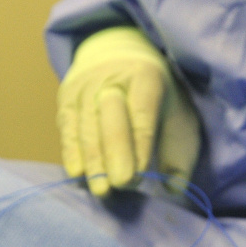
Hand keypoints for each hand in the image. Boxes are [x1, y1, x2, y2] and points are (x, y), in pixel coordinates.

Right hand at [57, 26, 199, 196]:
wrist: (118, 56)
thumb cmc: (156, 100)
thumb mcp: (178, 117)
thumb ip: (179, 154)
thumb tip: (173, 189)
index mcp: (146, 77)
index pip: (143, 113)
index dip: (140, 145)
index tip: (140, 175)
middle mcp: (112, 77)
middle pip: (111, 118)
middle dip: (116, 152)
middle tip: (121, 184)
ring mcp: (84, 86)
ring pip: (86, 125)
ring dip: (93, 160)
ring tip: (101, 189)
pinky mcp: (66, 97)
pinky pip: (68, 127)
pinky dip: (72, 152)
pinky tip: (78, 174)